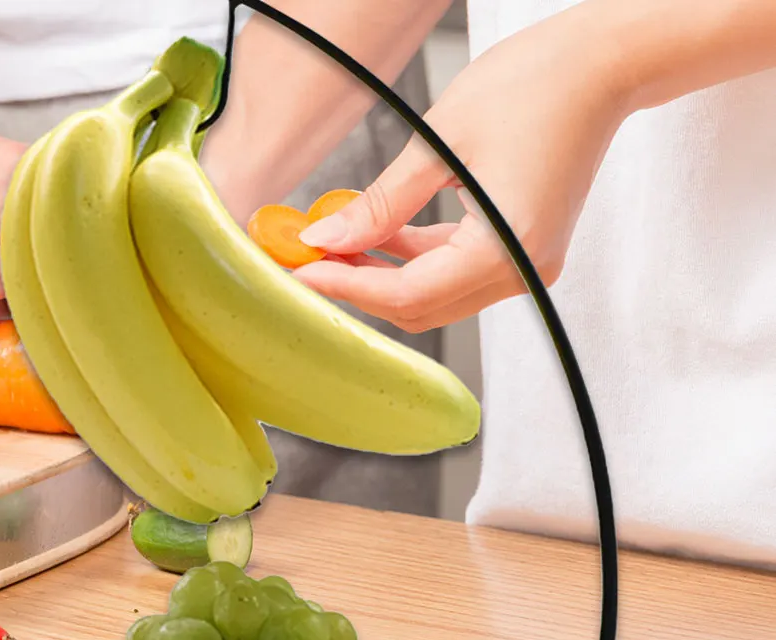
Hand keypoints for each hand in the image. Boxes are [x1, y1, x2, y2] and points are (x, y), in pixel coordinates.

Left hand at [293, 4, 632, 332]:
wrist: (602, 65)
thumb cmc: (536, 84)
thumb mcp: (439, 143)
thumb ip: (381, 203)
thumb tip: (328, 238)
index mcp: (505, 250)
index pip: (408, 294)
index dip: (349, 286)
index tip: (303, 269)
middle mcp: (521, 272)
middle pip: (421, 307)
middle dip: (362, 286)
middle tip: (313, 257)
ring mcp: (525, 266)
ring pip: (435, 296)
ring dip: (385, 275)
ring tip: (339, 240)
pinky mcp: (522, 252)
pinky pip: (455, 274)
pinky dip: (415, 261)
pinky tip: (380, 235)